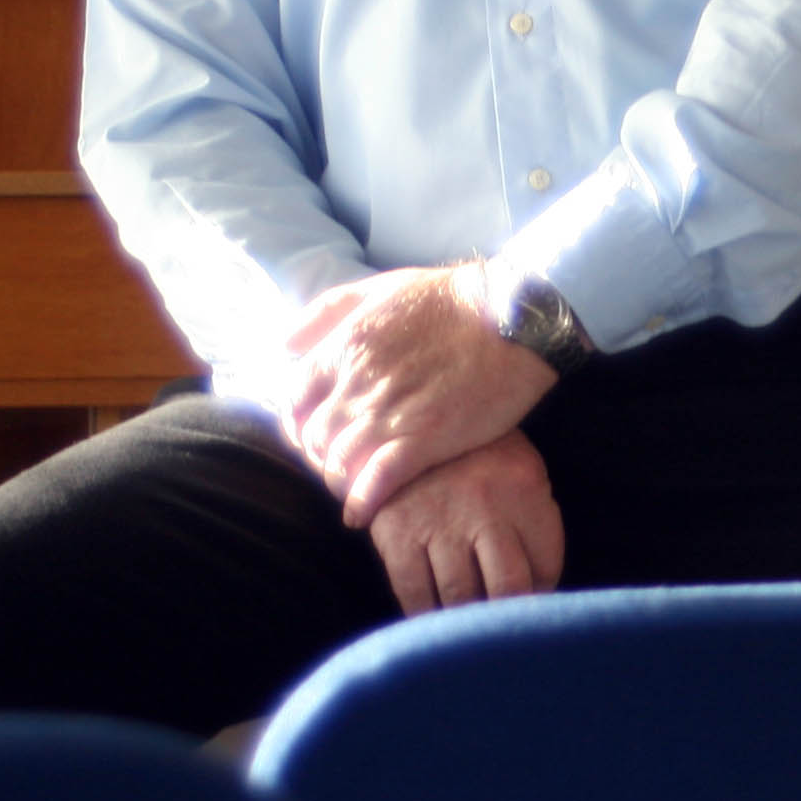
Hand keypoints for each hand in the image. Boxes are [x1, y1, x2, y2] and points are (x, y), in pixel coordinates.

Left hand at [284, 262, 559, 524]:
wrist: (515, 317)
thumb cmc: (451, 298)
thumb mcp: (382, 286)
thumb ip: (329, 311)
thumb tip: (286, 343)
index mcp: (346, 346)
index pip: (295, 399)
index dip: (298, 423)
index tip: (313, 432)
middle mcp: (358, 383)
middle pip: (315, 437)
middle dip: (320, 455)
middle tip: (337, 463)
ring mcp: (389, 414)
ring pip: (340, 464)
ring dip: (340, 481)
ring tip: (352, 488)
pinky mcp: (424, 440)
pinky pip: (376, 483)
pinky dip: (363, 502)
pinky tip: (362, 513)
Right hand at [363, 430, 565, 613]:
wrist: (407, 423)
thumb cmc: (478, 459)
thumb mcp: (520, 473)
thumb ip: (535, 524)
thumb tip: (538, 591)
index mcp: (524, 489)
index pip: (546, 566)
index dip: (541, 593)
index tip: (531, 600)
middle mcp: (484, 507)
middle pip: (507, 588)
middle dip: (507, 614)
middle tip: (501, 623)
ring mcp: (438, 522)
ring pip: (461, 598)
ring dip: (468, 621)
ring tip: (469, 622)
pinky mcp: (396, 533)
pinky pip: (414, 594)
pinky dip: (426, 615)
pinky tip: (433, 615)